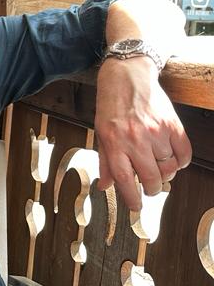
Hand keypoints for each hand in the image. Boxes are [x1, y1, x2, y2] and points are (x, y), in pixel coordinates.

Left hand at [95, 57, 191, 210]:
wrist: (127, 77)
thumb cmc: (111, 106)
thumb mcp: (101, 133)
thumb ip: (105, 162)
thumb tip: (105, 186)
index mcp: (114, 143)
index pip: (124, 180)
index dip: (131, 198)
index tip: (135, 208)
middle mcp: (135, 139)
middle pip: (150, 178)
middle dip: (150, 189)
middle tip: (149, 188)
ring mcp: (156, 132)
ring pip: (168, 167)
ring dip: (165, 172)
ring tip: (157, 166)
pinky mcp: (172, 124)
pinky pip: (184, 153)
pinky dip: (181, 161)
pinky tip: (173, 158)